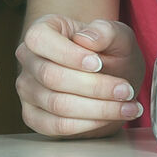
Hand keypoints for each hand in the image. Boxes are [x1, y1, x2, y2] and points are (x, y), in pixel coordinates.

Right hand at [14, 16, 144, 137]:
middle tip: (125, 90)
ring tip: (128, 107)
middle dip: (94, 87)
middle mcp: (29, 59)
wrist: (112, 78)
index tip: (98, 64)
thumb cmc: (110, 52)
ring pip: (57, 104)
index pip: (40, 39)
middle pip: (52, 77)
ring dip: (98, 108)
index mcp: (42, 30)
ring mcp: (27, 89)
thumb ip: (107, 31)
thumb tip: (87, 38)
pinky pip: (56, 126)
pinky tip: (110, 118)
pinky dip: (88, 124)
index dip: (69, 54)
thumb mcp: (119, 36)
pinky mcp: (34, 116)